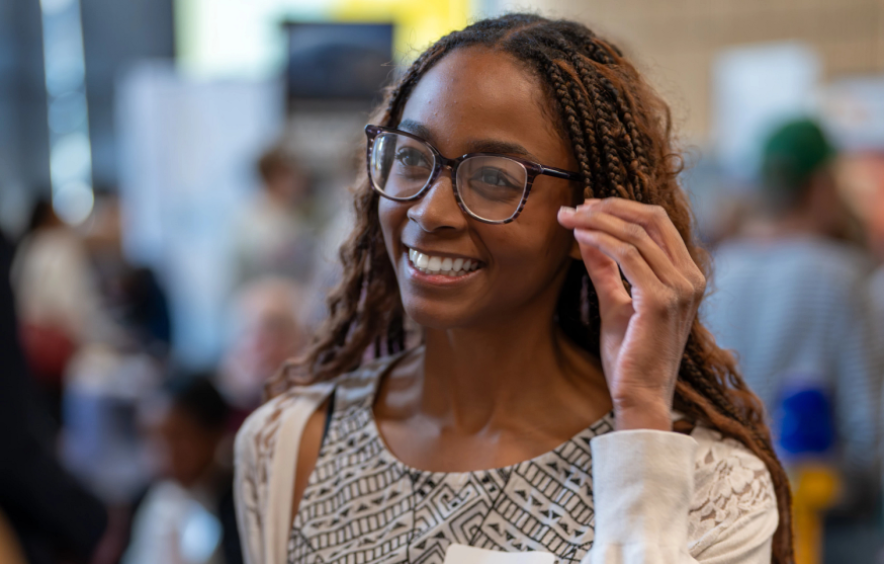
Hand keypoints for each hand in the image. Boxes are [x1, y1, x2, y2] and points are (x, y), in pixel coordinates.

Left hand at [557, 198, 705, 430]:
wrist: (640, 396)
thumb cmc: (630, 356)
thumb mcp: (616, 303)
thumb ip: (606, 268)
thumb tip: (590, 235)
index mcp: (686, 276)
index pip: (658, 223)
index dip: (621, 208)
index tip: (586, 207)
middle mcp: (690, 278)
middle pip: (652, 218)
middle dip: (610, 206)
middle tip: (575, 207)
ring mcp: (680, 288)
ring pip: (637, 234)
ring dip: (598, 220)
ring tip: (569, 218)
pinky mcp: (661, 300)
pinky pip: (628, 255)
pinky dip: (600, 239)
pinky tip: (579, 236)